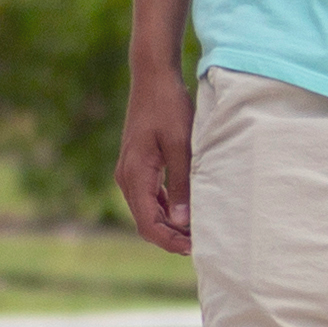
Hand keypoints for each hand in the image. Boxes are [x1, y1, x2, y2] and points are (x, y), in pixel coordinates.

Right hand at [116, 61, 193, 254]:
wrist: (153, 78)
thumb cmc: (169, 107)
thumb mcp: (180, 145)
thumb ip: (181, 184)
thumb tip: (181, 222)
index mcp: (135, 175)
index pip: (148, 224)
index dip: (170, 241)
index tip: (194, 248)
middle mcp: (127, 177)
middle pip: (145, 222)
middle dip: (170, 237)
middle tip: (200, 243)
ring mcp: (130, 172)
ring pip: (147, 212)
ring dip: (168, 224)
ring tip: (196, 230)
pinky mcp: (137, 166)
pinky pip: (148, 197)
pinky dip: (165, 209)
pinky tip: (185, 210)